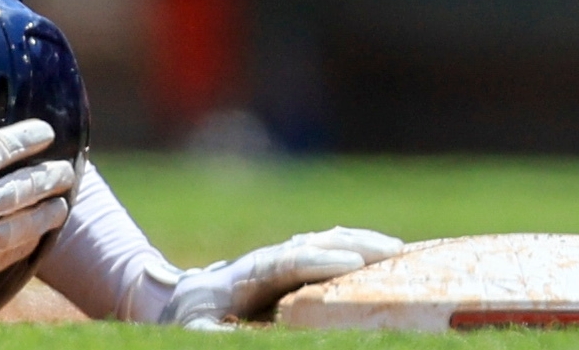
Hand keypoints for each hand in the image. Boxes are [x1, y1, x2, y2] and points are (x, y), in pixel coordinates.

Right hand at [0, 115, 70, 318]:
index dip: (24, 139)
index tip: (46, 132)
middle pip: (19, 189)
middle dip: (46, 178)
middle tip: (67, 172)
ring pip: (21, 226)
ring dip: (45, 214)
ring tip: (62, 207)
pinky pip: (6, 257)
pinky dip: (24, 246)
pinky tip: (33, 241)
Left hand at [159, 227, 404, 326]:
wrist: (179, 303)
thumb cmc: (189, 322)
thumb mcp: (197, 332)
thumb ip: (225, 336)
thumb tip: (254, 337)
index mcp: (244, 276)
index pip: (285, 263)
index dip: (318, 262)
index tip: (351, 263)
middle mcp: (266, 262)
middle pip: (313, 245)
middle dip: (353, 245)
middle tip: (394, 251)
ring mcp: (279, 260)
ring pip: (323, 243)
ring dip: (360, 243)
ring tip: (399, 250)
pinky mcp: (289, 268)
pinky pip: (325, 253)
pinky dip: (353, 248)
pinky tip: (381, 252)